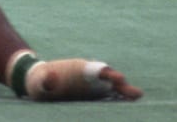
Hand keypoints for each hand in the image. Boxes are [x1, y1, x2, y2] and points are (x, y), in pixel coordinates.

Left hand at [24, 57, 142, 101]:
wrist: (40, 82)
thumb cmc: (39, 81)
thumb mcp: (39, 81)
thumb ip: (45, 80)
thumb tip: (50, 79)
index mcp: (78, 70)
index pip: (96, 70)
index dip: (107, 74)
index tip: (119, 78)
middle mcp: (88, 77)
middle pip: (108, 79)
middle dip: (121, 84)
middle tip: (137, 94)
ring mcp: (92, 86)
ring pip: (111, 88)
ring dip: (123, 92)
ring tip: (137, 97)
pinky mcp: (92, 95)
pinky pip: (107, 97)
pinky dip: (117, 100)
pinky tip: (127, 106)